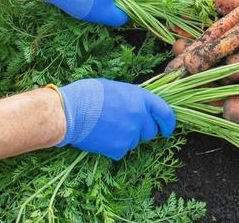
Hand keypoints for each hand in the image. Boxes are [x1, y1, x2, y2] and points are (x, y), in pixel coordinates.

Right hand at [54, 79, 175, 159]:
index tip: (168, 128)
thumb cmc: (88, 95)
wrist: (70, 112)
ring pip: (135, 141)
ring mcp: (130, 134)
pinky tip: (102, 137)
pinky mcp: (119, 148)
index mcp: (141, 98)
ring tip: (108, 128)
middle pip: (151, 131)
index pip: (165, 112)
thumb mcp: (117, 88)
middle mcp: (140, 116)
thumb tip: (140, 107)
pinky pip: (122, 150)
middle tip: (127, 127)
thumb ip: (133, 98)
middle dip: (143, 131)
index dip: (169, 122)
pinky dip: (114, 147)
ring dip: (127, 138)